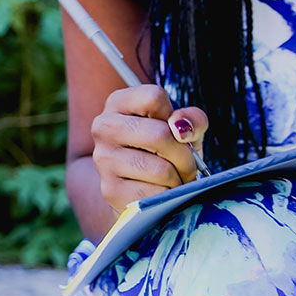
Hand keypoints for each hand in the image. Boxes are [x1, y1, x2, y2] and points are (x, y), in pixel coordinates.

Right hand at [91, 85, 207, 212]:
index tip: (175, 132)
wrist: (137, 188)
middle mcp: (105, 126)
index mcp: (119, 102)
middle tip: (188, 165)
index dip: (175, 117)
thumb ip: (191, 119)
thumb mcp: (182, 128)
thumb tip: (181, 128)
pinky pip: (154, 195)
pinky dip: (167, 197)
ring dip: (178, 179)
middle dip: (185, 155)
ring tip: (175, 178)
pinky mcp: (109, 190)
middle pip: (160, 134)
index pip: (154, 98)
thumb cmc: (164, 151)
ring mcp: (104, 158)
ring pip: (160, 169)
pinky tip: (162, 192)